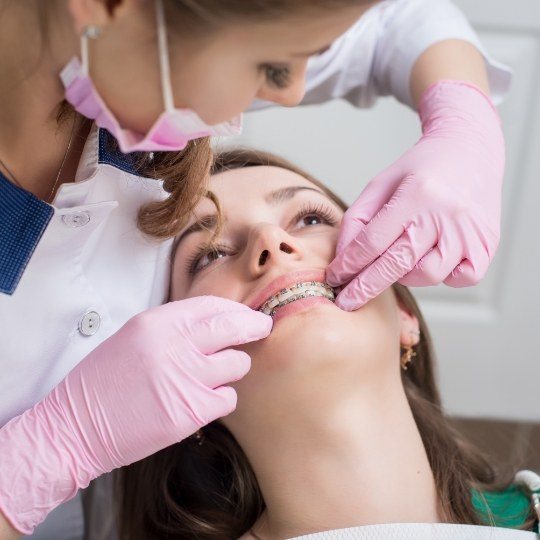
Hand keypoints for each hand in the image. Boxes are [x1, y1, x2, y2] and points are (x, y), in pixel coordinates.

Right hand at [0, 296, 271, 533]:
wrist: (75, 427)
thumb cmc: (103, 381)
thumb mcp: (133, 337)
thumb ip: (172, 327)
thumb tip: (213, 323)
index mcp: (156, 323)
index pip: (210, 306)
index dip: (233, 308)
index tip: (244, 313)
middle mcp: (174, 345)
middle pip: (233, 327)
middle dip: (254, 325)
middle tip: (262, 327)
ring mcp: (185, 379)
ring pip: (238, 364)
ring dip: (234, 367)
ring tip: (220, 373)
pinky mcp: (191, 412)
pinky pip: (229, 398)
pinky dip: (223, 398)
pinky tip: (207, 398)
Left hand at [326, 81, 504, 309]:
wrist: (470, 149)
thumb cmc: (420, 170)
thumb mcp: (380, 184)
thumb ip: (357, 220)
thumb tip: (343, 260)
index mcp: (416, 194)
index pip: (372, 242)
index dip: (349, 265)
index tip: (333, 280)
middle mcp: (445, 214)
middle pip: (396, 264)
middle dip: (365, 287)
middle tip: (345, 302)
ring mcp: (470, 232)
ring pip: (427, 276)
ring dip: (406, 275)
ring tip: (400, 258)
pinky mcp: (486, 245)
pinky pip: (460, 279)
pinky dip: (443, 276)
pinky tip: (433, 257)